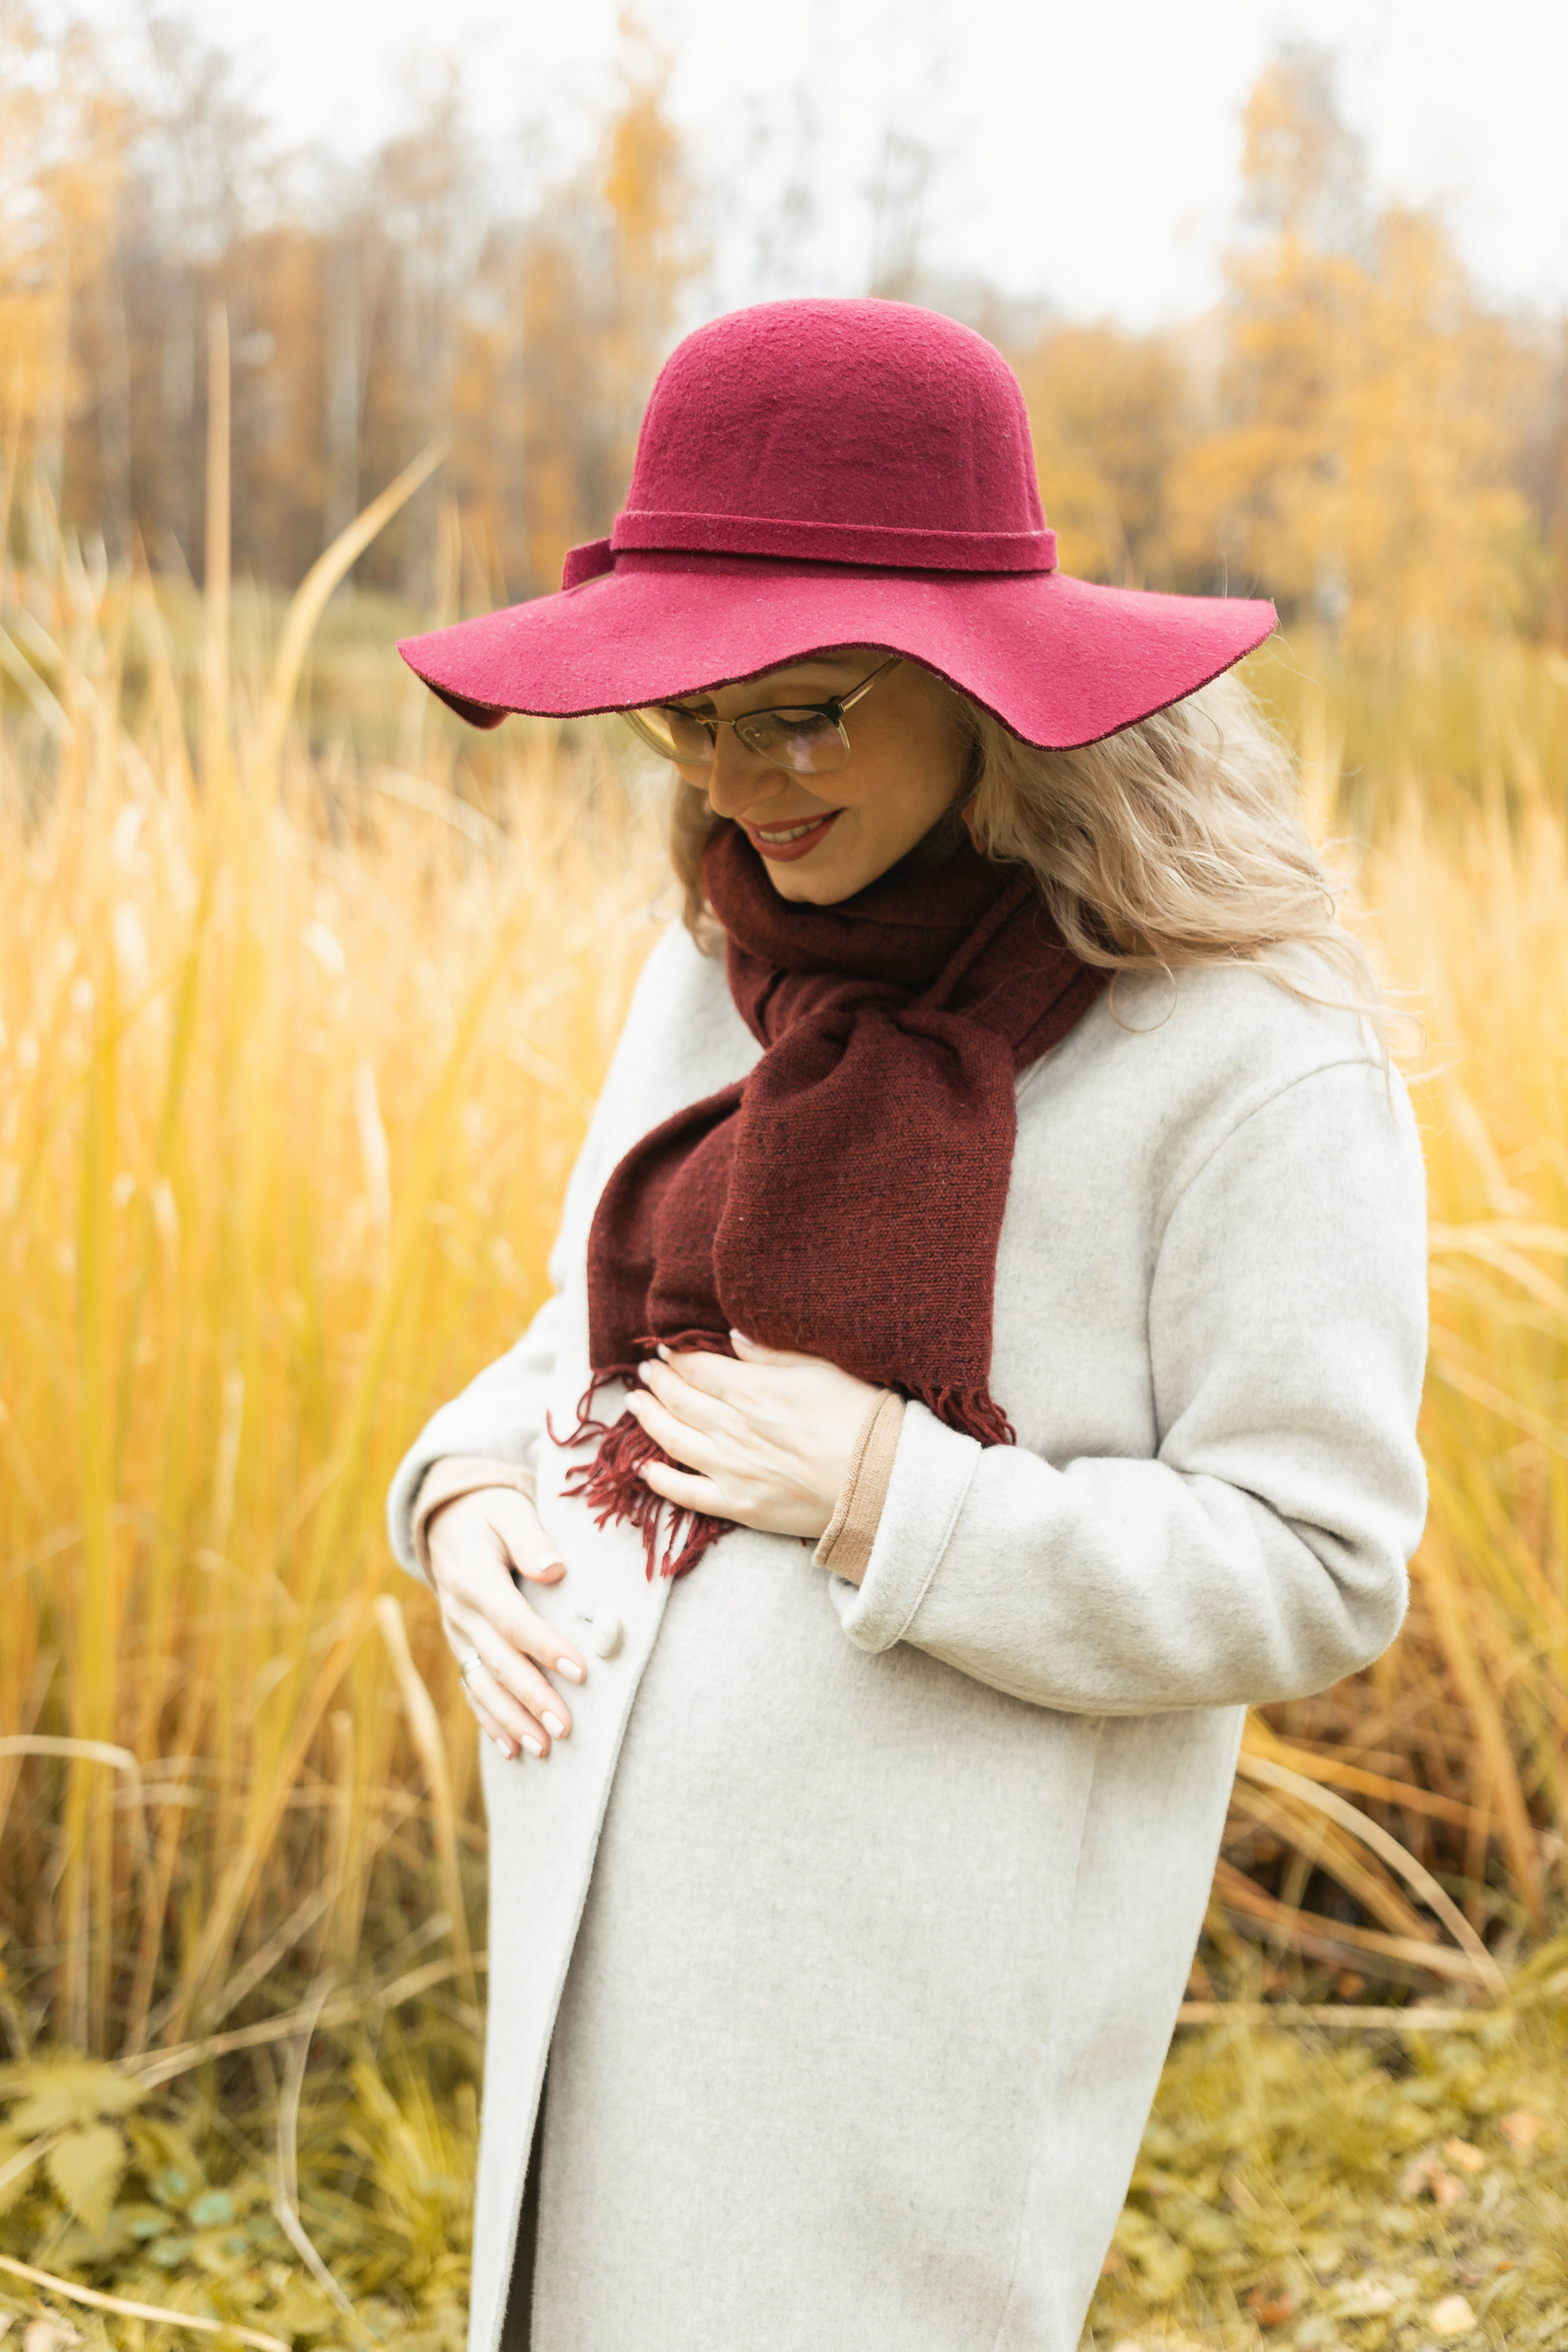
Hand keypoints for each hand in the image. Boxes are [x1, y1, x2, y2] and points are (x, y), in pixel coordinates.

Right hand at [425, 1488, 586, 1761]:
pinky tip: (512, 1750)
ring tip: (544, 1748)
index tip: (580, 1671)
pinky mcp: (460, 1646)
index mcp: (474, 1577)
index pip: (513, 1620)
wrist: (447, 1519)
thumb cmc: (489, 1512)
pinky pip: (472, 1688)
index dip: (545, 1648)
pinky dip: (490, 1720)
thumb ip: (530, 1538)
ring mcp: (457, 1633)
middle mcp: (461, 1611)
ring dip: (512, 1719)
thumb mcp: (509, 1510)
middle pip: (499, 1661)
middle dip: (532, 1699)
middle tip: (566, 1728)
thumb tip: (555, 1569)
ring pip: (484, 1684)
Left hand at [624, 1330, 883, 1540]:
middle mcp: (732, 1427)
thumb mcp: (822, 1368)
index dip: (676, 1357)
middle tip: (644, 1371)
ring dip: (649, 1419)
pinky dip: (661, 1481)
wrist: (885, 1480)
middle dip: (658, 1382)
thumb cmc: (864, 1418)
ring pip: (673, 1440)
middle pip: (680, 1400)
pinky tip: (645, 1470)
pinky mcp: (740, 1506)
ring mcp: (732, 1469)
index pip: (698, 1368)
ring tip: (635, 1404)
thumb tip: (733, 1339)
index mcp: (752, 1389)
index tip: (663, 1350)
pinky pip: (687, 1493)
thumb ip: (772, 1354)